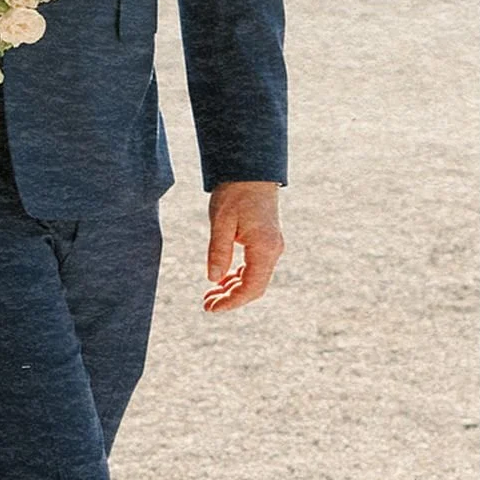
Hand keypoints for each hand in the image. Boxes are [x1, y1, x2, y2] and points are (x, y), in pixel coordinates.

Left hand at [204, 181, 283, 311]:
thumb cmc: (235, 193)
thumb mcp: (221, 222)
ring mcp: (270, 247)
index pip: (251, 287)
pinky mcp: (264, 243)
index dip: (232, 302)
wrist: (250, 171)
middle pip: (254, 287)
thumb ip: (218, 251)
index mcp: (265, 248)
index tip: (211, 308)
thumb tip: (213, 279)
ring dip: (232, 290)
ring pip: (254, 279)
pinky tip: (219, 281)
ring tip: (209, 296)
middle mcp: (272, 251)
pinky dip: (236, 278)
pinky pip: (253, 268)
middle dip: (231, 299)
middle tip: (206, 305)